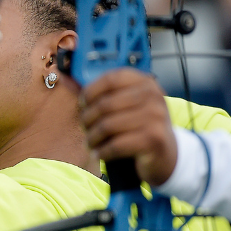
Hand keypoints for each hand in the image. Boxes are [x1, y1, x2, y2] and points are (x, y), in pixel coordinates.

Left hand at [80, 68, 177, 186]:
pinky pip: (116, 144)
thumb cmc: (138, 128)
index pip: (111, 78)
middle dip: (88, 119)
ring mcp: (156, 117)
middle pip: (105, 104)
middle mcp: (153, 96)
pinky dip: (102, 151)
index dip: (90, 91)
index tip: (82, 104)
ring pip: (107, 126)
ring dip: (93, 138)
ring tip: (91, 143)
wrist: (166, 154)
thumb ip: (98, 93)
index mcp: (145, 82)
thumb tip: (63, 76)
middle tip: (85, 129)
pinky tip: (99, 153)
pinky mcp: (153, 139)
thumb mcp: (125, 106)